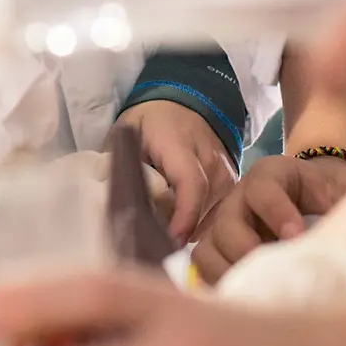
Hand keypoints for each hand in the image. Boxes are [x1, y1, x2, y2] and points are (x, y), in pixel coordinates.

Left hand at [114, 101, 236, 244]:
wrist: (186, 101)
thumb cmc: (151, 121)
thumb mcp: (126, 135)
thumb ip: (119, 167)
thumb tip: (112, 203)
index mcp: (181, 145)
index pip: (192, 185)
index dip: (183, 217)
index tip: (170, 241)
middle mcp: (211, 161)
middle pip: (201, 210)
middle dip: (179, 231)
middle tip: (154, 244)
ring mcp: (227, 173)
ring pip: (213, 217)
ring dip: (190, 230)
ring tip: (165, 233)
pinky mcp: (233, 183)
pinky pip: (219, 214)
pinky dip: (200, 224)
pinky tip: (181, 225)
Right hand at [192, 154, 345, 285]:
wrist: (324, 198)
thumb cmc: (337, 195)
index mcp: (273, 175)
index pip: (264, 189)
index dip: (277, 212)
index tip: (297, 236)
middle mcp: (241, 197)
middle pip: (226, 220)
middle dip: (245, 248)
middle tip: (271, 271)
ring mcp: (227, 225)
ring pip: (207, 249)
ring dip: (227, 272)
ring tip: (256, 291)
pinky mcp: (221, 252)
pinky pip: (204, 270)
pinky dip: (219, 286)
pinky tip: (245, 300)